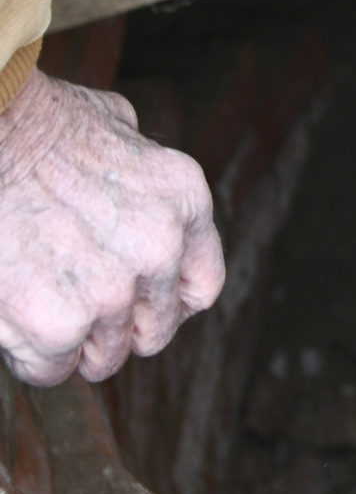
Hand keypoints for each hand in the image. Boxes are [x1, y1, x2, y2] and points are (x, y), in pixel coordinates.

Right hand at [0, 69, 224, 386]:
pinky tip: (13, 313)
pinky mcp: (60, 323)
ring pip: (102, 357)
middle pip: (152, 332)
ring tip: (36, 292)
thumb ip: (139, 174)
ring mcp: (113, 290)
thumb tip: (137, 189)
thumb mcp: (116, 126)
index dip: (161, 304)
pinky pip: (52, 369)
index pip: (199, 288)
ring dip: (70, 341)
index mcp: (184, 202)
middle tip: (72, 301)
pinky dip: (30, 354)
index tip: (132, 305)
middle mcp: (160, 248)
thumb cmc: (34, 124)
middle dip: (114, 327)